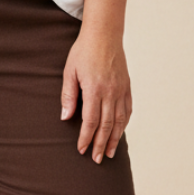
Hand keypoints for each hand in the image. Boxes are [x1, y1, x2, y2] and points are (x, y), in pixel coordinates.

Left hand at [60, 29, 131, 162]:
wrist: (104, 34)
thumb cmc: (83, 51)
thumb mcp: (70, 71)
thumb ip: (68, 95)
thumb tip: (66, 117)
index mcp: (94, 89)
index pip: (90, 121)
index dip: (86, 138)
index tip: (82, 150)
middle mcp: (110, 92)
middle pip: (106, 125)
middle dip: (101, 144)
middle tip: (97, 159)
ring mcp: (121, 89)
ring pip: (119, 120)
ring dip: (115, 139)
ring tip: (110, 153)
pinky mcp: (127, 86)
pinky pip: (128, 110)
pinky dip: (124, 124)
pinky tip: (119, 132)